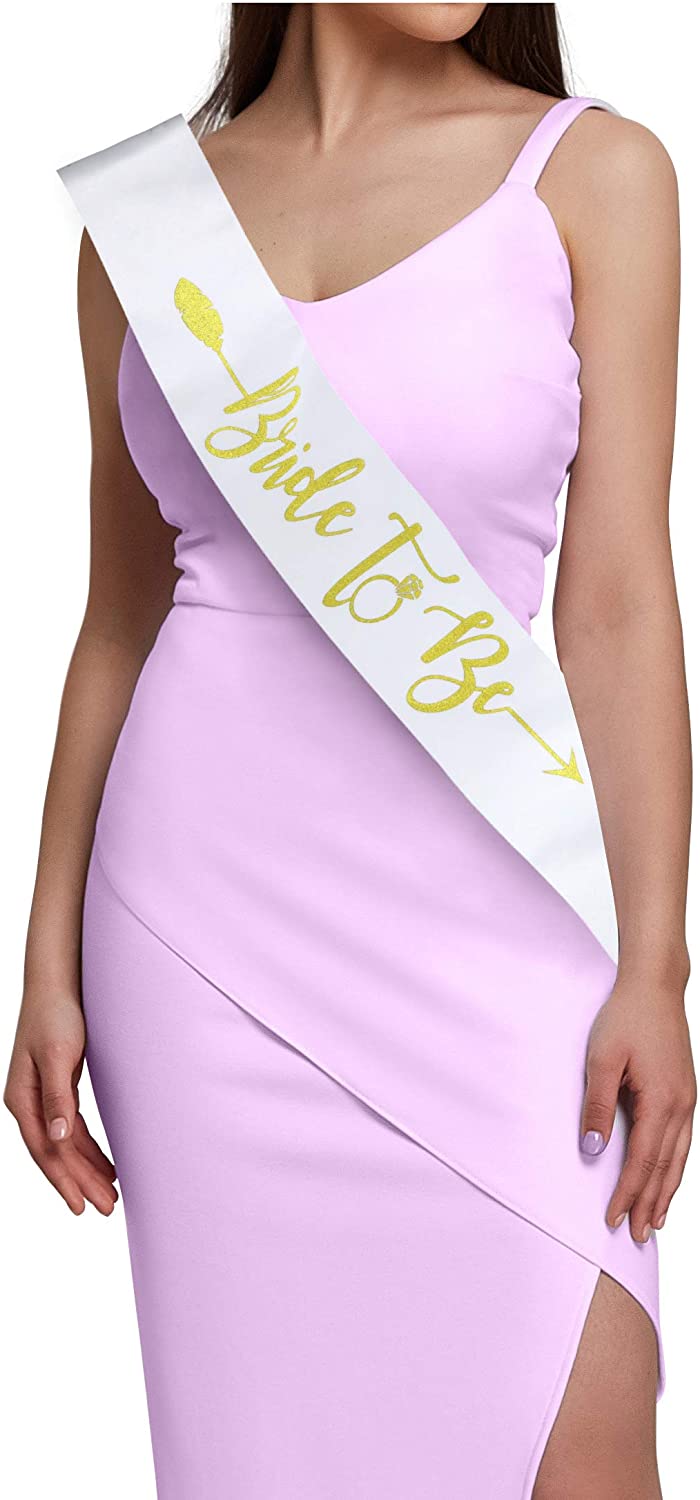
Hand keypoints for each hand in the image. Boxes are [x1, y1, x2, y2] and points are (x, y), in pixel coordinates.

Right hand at [4, 985, 117, 1215]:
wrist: (56, 984)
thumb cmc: (55, 1015)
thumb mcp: (58, 1056)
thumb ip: (58, 1098)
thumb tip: (56, 1139)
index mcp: (22, 1099)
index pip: (45, 1150)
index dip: (63, 1180)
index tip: (81, 1206)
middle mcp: (29, 1103)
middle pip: (56, 1153)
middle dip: (80, 1182)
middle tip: (107, 1207)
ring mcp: (43, 1097)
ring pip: (65, 1144)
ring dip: (86, 1168)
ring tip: (110, 1193)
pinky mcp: (59, 1088)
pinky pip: (72, 1128)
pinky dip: (87, 1147)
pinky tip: (104, 1162)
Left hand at [581, 970, 695, 1241]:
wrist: (655, 986)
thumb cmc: (625, 1017)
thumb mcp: (601, 1058)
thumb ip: (596, 1106)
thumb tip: (592, 1150)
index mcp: (661, 1101)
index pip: (642, 1161)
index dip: (627, 1193)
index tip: (613, 1220)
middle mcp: (681, 1106)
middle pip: (664, 1168)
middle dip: (650, 1204)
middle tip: (638, 1237)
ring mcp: (687, 1100)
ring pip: (678, 1159)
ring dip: (666, 1191)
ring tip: (656, 1220)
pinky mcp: (686, 1092)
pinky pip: (683, 1142)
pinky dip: (675, 1167)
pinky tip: (668, 1177)